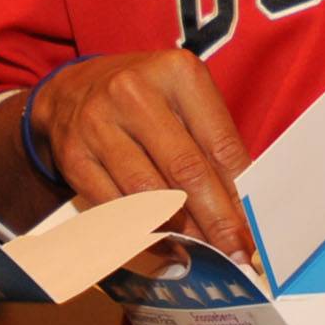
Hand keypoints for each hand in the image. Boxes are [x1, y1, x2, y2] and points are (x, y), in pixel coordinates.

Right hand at [27, 51, 254, 256]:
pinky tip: (168, 248)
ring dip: (183, 231)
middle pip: (186, 170)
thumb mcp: (184, 100)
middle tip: (235, 251)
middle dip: (216, 219)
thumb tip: (240, 206)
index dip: (239, 192)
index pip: (219, 143)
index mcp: (176, 72)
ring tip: (205, 251)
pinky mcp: (76, 157)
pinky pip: (117, 208)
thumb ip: (213, 144)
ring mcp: (99, 124)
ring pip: (150, 194)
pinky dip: (146, 236)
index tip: (253, 227)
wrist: (71, 91)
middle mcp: (134, 93)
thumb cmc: (143, 99)